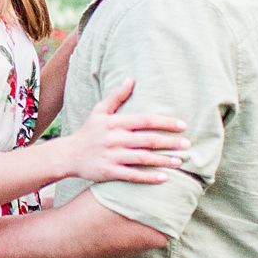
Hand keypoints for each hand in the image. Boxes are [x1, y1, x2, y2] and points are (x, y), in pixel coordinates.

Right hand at [49, 78, 188, 184]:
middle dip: (170, 142)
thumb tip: (131, 79)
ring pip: (142, 158)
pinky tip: (164, 178)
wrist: (68, 155)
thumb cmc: (88, 132)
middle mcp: (114, 138)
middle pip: (147, 140)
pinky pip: (132, 175)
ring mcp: (112, 156)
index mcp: (115, 122)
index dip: (165, 122)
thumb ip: (117, 96)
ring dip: (163, 160)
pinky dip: (148, 177)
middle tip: (188, 145)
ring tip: (180, 161)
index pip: (145, 120)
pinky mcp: (109, 172)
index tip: (183, 126)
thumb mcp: (100, 111)